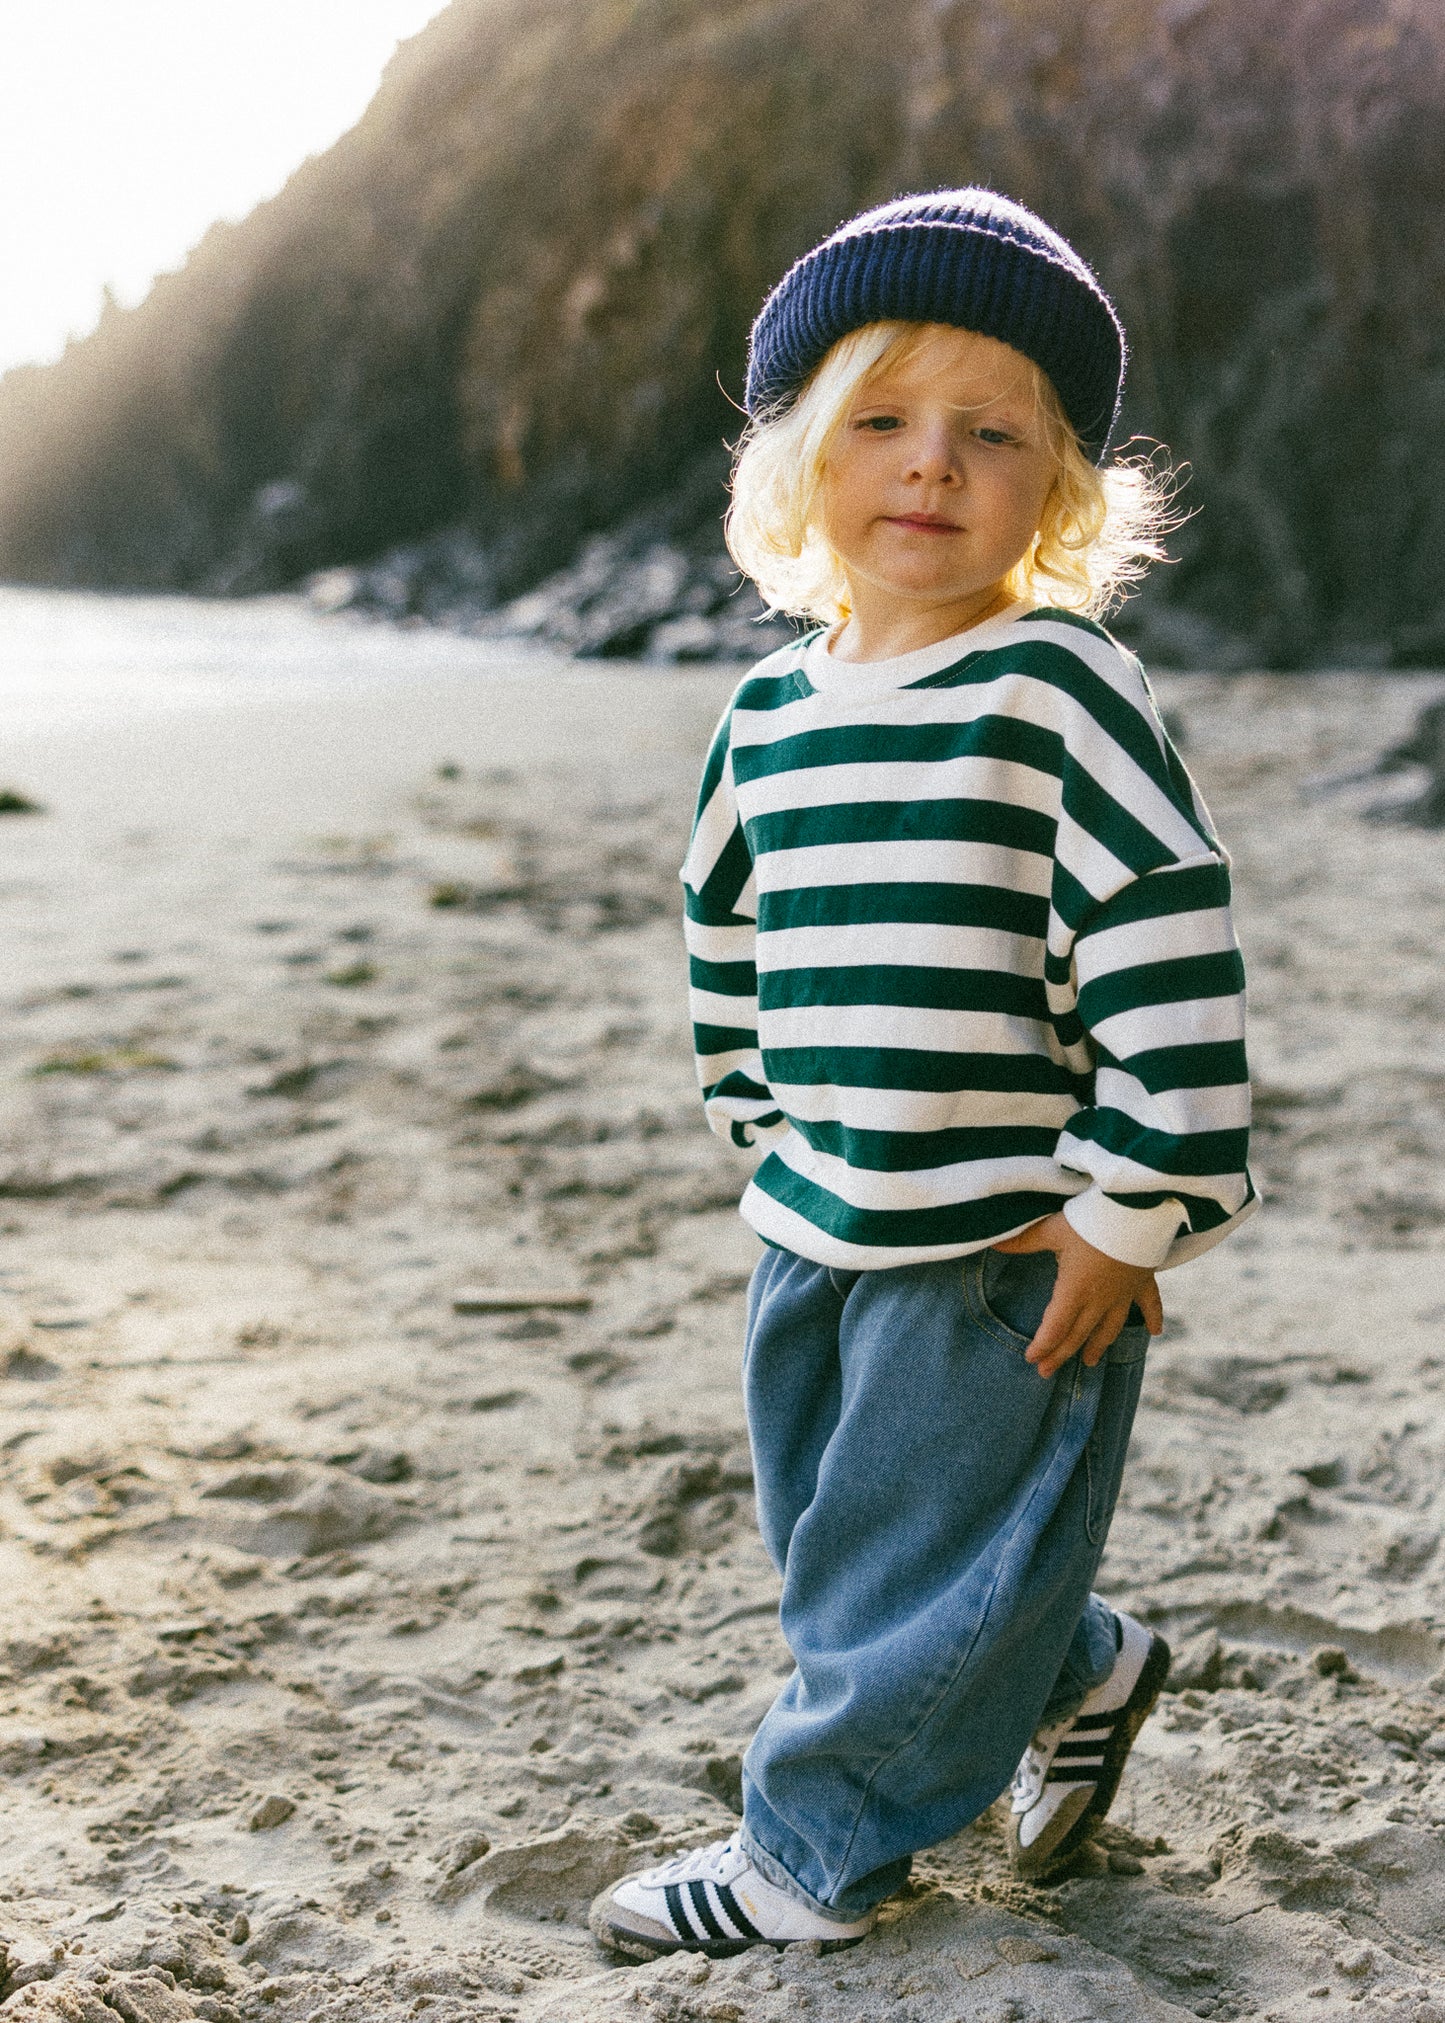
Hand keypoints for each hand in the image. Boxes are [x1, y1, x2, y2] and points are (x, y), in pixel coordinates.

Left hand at [991, 1212, 1163, 1378]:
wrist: (1137, 1211)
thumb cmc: (1091, 1221)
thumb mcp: (1051, 1229)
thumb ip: (1022, 1240)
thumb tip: (993, 1244)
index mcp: (1074, 1290)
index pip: (1054, 1327)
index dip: (1042, 1346)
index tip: (1031, 1359)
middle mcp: (1099, 1299)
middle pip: (1078, 1334)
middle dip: (1061, 1354)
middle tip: (1046, 1372)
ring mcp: (1124, 1292)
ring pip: (1110, 1327)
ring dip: (1098, 1345)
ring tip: (1090, 1361)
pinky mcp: (1143, 1279)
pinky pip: (1150, 1304)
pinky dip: (1153, 1318)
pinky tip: (1155, 1332)